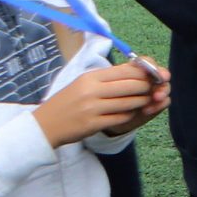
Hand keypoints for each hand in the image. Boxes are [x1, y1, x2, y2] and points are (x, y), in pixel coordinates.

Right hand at [34, 61, 165, 147]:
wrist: (43, 125)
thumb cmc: (67, 102)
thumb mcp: (83, 83)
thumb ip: (107, 78)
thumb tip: (137, 70)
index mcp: (91, 77)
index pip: (126, 71)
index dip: (144, 73)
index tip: (152, 76)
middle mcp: (92, 91)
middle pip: (132, 85)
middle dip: (146, 88)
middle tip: (152, 90)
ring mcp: (92, 108)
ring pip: (129, 102)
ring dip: (141, 102)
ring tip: (144, 101)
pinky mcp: (93, 125)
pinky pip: (120, 118)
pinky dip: (129, 115)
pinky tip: (130, 113)